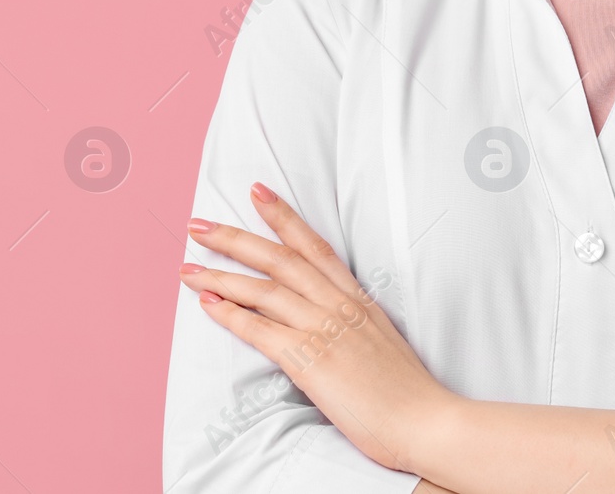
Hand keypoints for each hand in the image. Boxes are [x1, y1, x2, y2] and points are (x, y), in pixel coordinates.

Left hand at [180, 182, 454, 473]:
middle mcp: (339, 306)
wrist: (425, 420)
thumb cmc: (407, 392)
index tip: (258, 193)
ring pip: (263, 290)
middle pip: (279, 259)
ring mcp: (324, 330)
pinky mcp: (311, 360)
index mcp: (357, 300)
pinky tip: (208, 303)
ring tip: (188, 267)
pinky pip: (261, 330)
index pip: (314, 246)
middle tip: (199, 225)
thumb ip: (352, 325)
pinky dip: (230, 314)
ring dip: (221, 276)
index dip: (283, 217)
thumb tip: (323, 325)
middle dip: (235, 238)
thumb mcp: (381, 341)